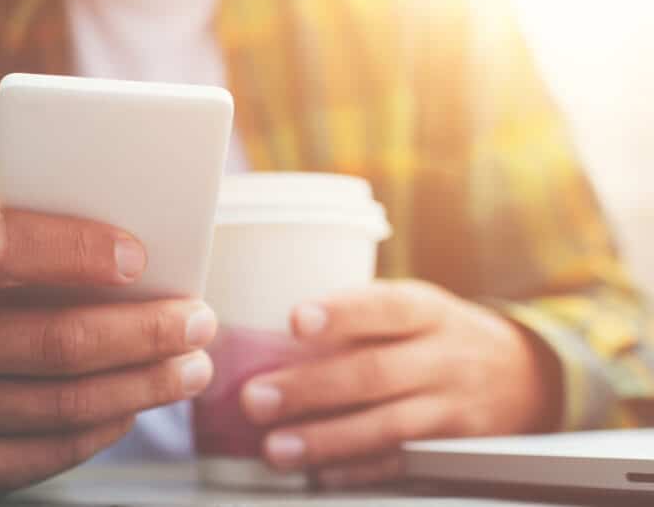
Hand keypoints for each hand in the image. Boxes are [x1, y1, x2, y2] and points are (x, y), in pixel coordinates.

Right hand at [0, 204, 216, 491]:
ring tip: (192, 367)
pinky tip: (139, 401)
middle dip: (144, 332)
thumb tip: (141, 237)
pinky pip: (55, 449)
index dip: (76, 251)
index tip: (141, 257)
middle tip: (199, 322)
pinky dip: (111, 424)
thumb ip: (43, 235)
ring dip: (146, 385)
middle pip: (54, 341)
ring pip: (65, 403)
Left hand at [239, 279, 560, 488]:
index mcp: (426, 310)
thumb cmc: (439, 334)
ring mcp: (452, 406)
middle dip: (310, 388)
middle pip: (375, 372)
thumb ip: (359, 319)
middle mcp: (442, 357)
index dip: (341, 313)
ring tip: (277, 448)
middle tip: (256, 398)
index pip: (384, 306)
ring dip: (326, 439)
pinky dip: (358, 470)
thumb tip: (268, 336)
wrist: (525, 376)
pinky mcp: (455, 449)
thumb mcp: (413, 309)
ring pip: (386, 425)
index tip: (296, 320)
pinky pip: (402, 463)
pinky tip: (320, 475)